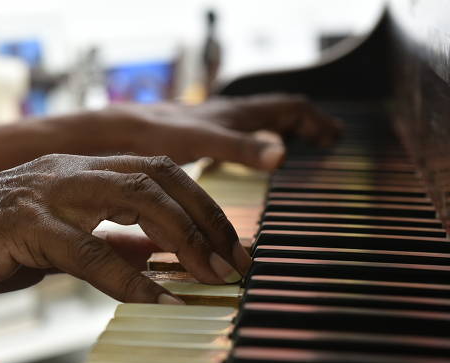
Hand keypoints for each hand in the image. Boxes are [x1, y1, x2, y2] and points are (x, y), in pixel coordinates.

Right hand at [0, 154, 250, 303]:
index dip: (200, 206)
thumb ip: (100, 243)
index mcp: (73, 172)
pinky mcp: (21, 224)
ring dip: (182, 237)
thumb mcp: (50, 243)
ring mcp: (44, 193)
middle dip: (206, 218)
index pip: (156, 172)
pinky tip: (155, 298)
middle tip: (234, 262)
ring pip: (134, 197)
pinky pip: (88, 248)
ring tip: (210, 275)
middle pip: (158, 175)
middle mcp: (65, 172)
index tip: (227, 247)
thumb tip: (151, 255)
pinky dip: (127, 276)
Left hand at [106, 93, 341, 169]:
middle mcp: (230, 114)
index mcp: (238, 112)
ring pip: (259, 124)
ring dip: (282, 134)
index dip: (315, 121)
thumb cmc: (160, 133)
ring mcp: (215, 124)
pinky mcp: (200, 137)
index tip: (335, 138)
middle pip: (278, 113)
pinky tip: (250, 159)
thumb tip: (282, 157)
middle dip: (306, 125)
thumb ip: (242, 149)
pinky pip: (239, 136)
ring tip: (297, 151)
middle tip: (326, 142)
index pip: (290, 108)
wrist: (123, 131)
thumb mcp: (206, 142)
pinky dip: (256, 144)